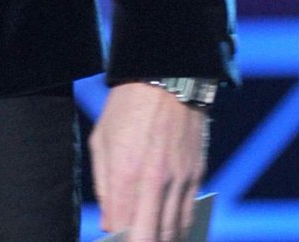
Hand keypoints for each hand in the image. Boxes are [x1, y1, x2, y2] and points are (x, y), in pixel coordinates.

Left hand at [90, 81, 208, 241]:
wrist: (168, 74)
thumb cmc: (128, 106)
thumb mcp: (102, 140)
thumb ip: (104, 186)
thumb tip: (111, 222)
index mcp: (126, 172)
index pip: (122, 228)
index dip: (117, 240)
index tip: (114, 238)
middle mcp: (156, 180)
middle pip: (151, 236)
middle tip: (133, 240)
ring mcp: (180, 178)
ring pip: (174, 230)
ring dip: (162, 239)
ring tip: (150, 237)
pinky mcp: (196, 172)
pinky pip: (189, 212)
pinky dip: (179, 226)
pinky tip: (168, 228)